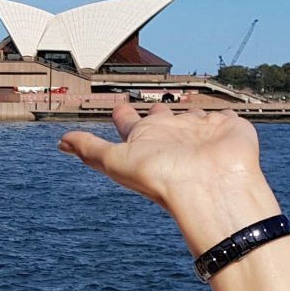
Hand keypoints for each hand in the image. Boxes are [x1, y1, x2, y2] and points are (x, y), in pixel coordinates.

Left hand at [58, 103, 276, 248]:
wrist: (210, 186)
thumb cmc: (162, 178)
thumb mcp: (116, 161)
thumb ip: (90, 149)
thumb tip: (60, 142)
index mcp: (146, 140)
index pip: (129, 123)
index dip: (122, 113)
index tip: (117, 105)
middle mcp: (172, 136)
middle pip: (161, 119)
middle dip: (155, 112)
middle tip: (151, 106)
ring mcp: (200, 132)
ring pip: (192, 116)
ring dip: (189, 112)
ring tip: (187, 109)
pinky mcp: (229, 129)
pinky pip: (224, 117)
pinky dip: (224, 116)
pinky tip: (222, 115)